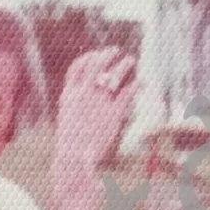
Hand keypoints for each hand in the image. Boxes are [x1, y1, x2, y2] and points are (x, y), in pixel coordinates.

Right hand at [51, 45, 137, 176]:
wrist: (74, 159)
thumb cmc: (71, 144)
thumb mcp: (68, 121)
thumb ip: (76, 106)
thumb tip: (85, 98)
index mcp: (69, 95)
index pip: (77, 68)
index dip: (87, 59)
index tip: (95, 55)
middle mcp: (84, 94)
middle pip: (95, 65)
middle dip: (106, 55)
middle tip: (116, 51)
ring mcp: (99, 102)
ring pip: (114, 75)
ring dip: (124, 65)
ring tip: (131, 60)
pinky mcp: (114, 113)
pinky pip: (127, 93)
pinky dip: (136, 85)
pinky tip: (141, 83)